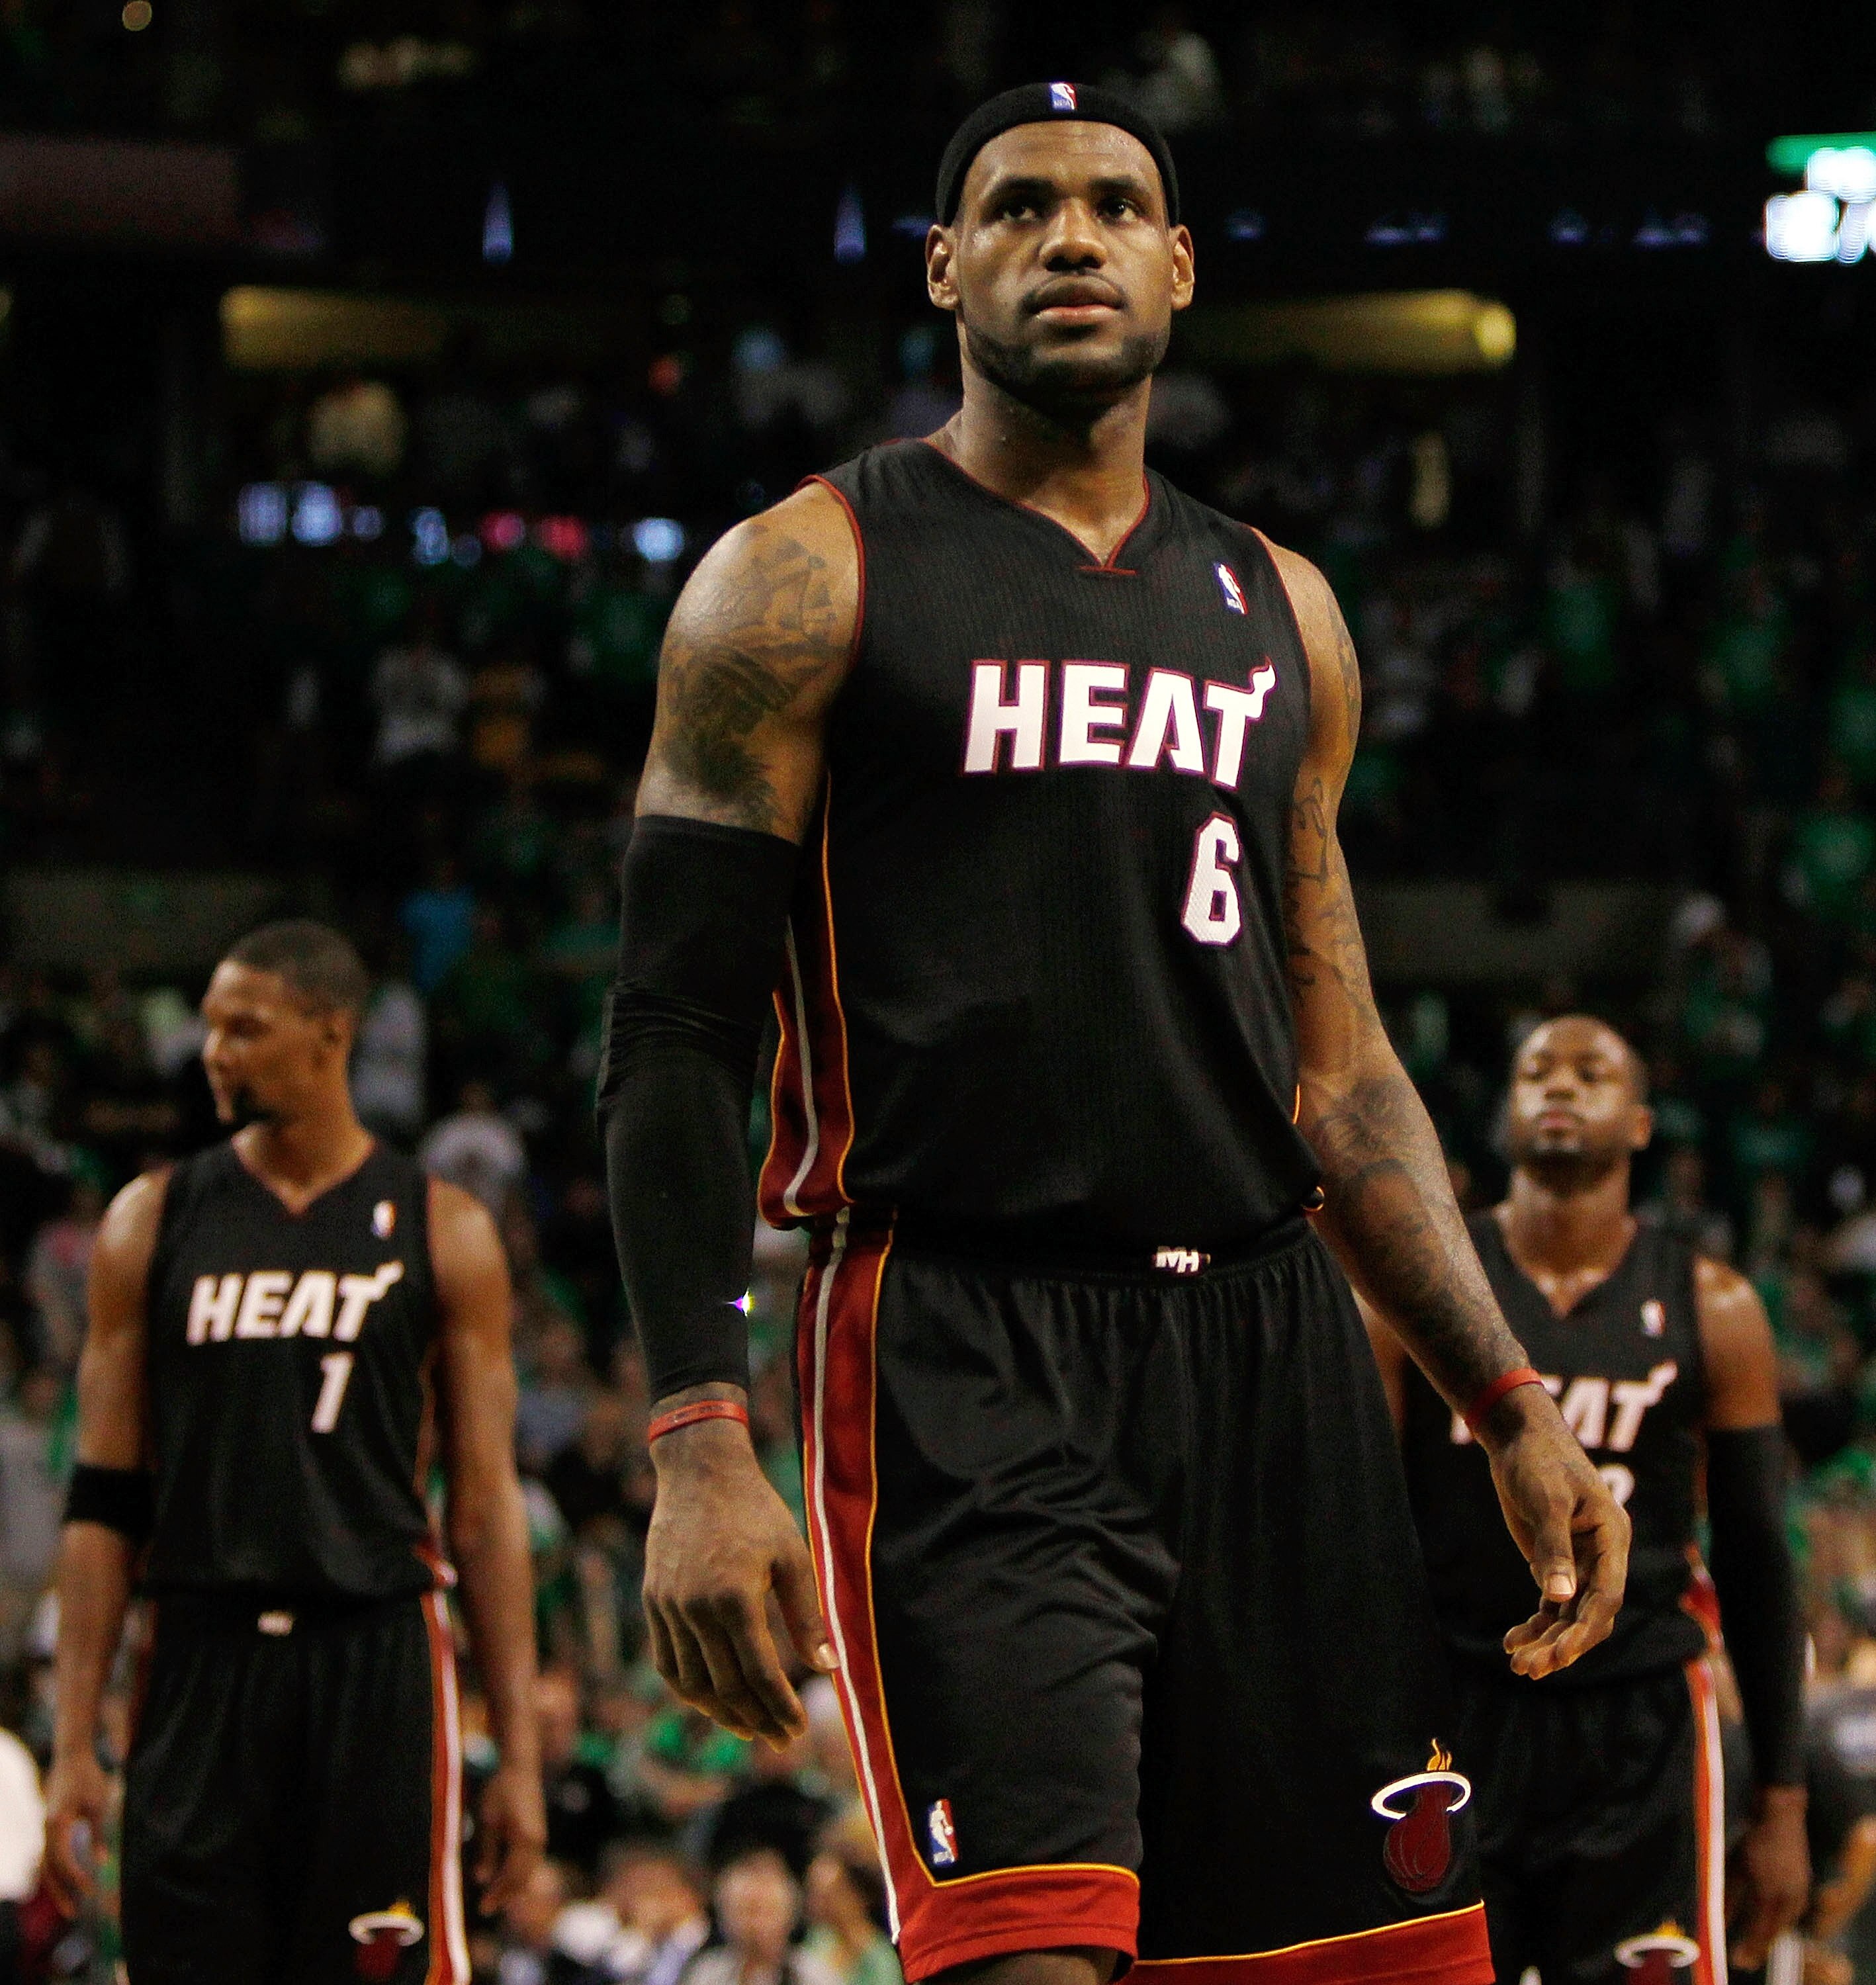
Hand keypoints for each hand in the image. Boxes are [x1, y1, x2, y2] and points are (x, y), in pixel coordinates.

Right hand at [43, 1747, 112, 1915]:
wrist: (71, 1757)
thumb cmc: (89, 1778)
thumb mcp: (99, 1803)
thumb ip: (99, 1832)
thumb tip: (103, 1862)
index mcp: (58, 1822)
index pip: (62, 1858)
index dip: (75, 1876)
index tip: (91, 1888)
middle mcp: (46, 1828)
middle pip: (48, 1869)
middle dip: (61, 1892)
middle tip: (74, 1913)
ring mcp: (44, 1829)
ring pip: (45, 1866)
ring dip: (57, 1887)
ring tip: (71, 1906)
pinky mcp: (48, 1829)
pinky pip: (47, 1858)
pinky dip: (55, 1874)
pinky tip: (65, 1888)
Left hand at [474, 1760, 546, 1917]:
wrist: (520, 1766)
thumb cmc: (501, 1790)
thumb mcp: (489, 1820)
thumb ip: (487, 1851)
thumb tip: (482, 1879)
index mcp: (525, 1840)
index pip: (513, 1877)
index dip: (498, 1894)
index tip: (483, 1907)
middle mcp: (537, 1841)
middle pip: (523, 1878)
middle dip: (506, 1894)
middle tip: (486, 1907)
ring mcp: (540, 1836)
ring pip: (528, 1871)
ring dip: (513, 1886)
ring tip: (495, 1897)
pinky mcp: (538, 1832)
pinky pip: (530, 1861)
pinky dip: (518, 1873)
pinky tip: (505, 1877)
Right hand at [642, 1416, 836, 1744]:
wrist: (700, 1473)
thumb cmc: (755, 1510)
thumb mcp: (792, 1556)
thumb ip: (806, 1616)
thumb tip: (827, 1670)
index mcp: (735, 1597)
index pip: (759, 1674)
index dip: (779, 1708)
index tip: (797, 1730)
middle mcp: (696, 1609)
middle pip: (725, 1686)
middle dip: (756, 1719)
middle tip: (780, 1740)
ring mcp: (669, 1607)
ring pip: (692, 1682)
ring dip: (721, 1713)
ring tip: (748, 1728)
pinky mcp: (653, 1602)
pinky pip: (667, 1662)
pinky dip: (688, 1690)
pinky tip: (711, 1700)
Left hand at [1479, 1384, 1630, 1677]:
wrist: (1518, 1437)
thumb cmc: (1537, 1460)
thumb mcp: (1546, 1500)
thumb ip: (1554, 1548)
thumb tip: (1559, 1597)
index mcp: (1612, 1537)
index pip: (1607, 1595)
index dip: (1586, 1628)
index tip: (1561, 1653)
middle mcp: (1601, 1555)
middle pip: (1589, 1613)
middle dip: (1563, 1643)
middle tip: (1531, 1668)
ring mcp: (1579, 1561)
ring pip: (1569, 1614)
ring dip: (1547, 1640)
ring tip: (1518, 1664)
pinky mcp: (1554, 1562)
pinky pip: (1552, 1604)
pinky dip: (1535, 1625)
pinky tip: (1513, 1643)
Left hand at [1730, 1785, 1810, 1969]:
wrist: (1781, 1813)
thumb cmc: (1753, 1837)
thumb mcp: (1736, 1867)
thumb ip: (1729, 1895)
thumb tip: (1717, 1918)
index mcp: (1773, 1893)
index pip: (1761, 1932)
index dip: (1749, 1948)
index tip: (1736, 1961)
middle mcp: (1791, 1898)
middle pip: (1773, 1932)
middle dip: (1757, 1945)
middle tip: (1742, 1958)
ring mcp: (1800, 1892)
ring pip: (1782, 1923)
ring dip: (1767, 1934)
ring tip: (1752, 1943)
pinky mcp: (1802, 1885)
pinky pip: (1788, 1912)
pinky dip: (1776, 1921)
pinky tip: (1766, 1922)